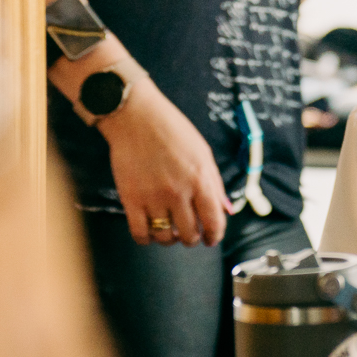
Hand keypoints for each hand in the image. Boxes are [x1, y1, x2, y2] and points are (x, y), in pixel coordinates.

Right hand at [98, 76, 230, 246]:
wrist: (135, 117)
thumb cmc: (171, 130)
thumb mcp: (202, 152)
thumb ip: (215, 184)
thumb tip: (226, 210)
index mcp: (200, 179)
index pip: (214, 222)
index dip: (214, 236)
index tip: (210, 239)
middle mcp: (178, 192)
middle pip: (189, 235)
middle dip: (191, 238)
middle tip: (187, 232)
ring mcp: (153, 197)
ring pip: (165, 238)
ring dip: (169, 239)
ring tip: (167, 229)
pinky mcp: (130, 199)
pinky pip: (140, 233)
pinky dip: (146, 238)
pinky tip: (149, 230)